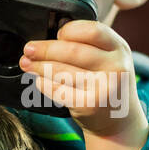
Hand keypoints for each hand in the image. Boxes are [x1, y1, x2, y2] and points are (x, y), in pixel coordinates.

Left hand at [18, 19, 142, 137]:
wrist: (121, 119)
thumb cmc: (108, 83)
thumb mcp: (110, 58)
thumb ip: (90, 45)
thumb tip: (52, 37)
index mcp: (119, 48)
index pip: (93, 31)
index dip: (70, 30)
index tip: (57, 34)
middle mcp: (116, 67)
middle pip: (73, 51)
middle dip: (45, 49)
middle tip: (29, 49)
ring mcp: (103, 87)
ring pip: (63, 72)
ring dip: (40, 67)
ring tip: (27, 64)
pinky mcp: (90, 105)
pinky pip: (59, 91)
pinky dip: (44, 84)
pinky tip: (39, 80)